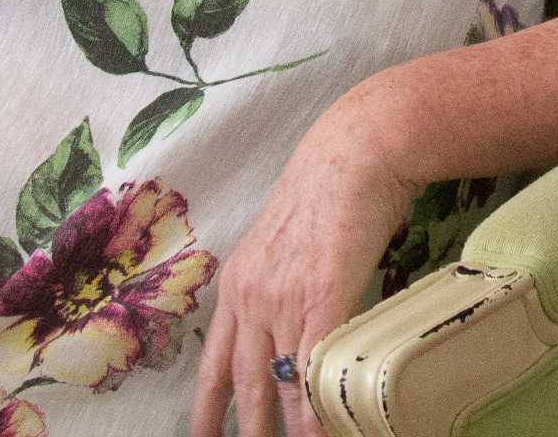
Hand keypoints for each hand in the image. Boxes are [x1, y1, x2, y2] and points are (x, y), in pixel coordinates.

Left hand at [191, 86, 421, 436]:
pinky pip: (314, 367)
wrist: (356, 150)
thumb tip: (299, 313)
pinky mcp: (322, 296)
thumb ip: (284, 280)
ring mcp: (284, 299)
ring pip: (278, 383)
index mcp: (237, 283)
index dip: (207, 405)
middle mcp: (251, 296)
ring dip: (285, 429)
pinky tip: (322, 432)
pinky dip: (317, 408)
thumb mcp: (289, 239)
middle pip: (241, 383)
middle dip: (244, 430)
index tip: (201, 436)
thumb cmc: (332, 185)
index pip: (214, 361)